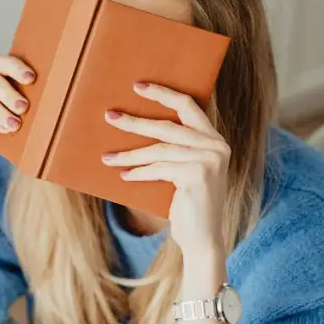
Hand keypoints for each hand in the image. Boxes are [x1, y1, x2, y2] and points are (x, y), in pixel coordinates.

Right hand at [0, 54, 35, 167]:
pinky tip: (2, 128)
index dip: (17, 69)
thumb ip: (13, 92)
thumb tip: (41, 96)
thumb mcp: (1, 99)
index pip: (3, 61)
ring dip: (0, 112)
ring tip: (14, 124)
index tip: (31, 79)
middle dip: (9, 95)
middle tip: (24, 107)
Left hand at [100, 82, 229, 260]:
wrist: (203, 237)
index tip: (138, 86)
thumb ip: (172, 150)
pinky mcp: (197, 175)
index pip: (189, 106)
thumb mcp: (183, 171)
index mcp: (214, 139)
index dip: (163, 93)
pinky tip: (124, 175)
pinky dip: (139, 173)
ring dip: (129, 154)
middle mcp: (216, 146)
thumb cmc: (187, 203)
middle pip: (167, 126)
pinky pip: (159, 169)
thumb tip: (132, 127)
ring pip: (158, 150)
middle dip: (135, 121)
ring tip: (107, 157)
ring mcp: (209, 160)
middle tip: (110, 116)